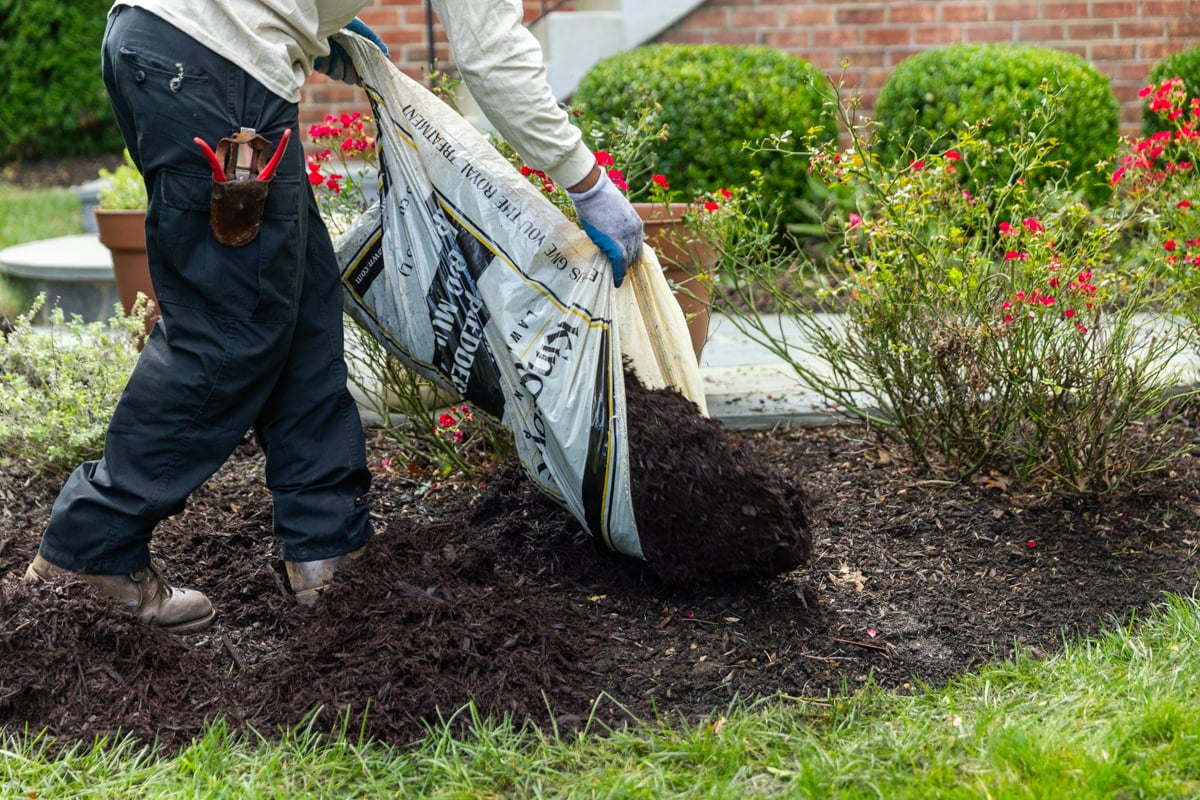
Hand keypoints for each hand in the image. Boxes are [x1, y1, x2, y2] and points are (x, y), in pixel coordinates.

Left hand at [314, 18, 388, 84]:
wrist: (322, 17)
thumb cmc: (342, 21)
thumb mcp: (361, 30)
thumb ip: (374, 43)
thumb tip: (387, 55)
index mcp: (352, 54)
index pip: (359, 73)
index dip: (363, 77)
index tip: (365, 78)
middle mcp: (341, 59)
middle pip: (349, 78)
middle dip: (352, 75)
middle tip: (351, 64)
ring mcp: (329, 61)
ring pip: (338, 76)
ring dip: (339, 67)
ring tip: (336, 52)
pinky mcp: (317, 61)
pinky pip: (325, 70)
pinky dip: (327, 62)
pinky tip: (326, 50)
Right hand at [568, 169, 643, 286]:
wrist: (592, 190)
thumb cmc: (598, 197)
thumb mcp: (615, 213)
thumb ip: (617, 227)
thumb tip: (610, 238)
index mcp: (636, 224)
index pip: (637, 246)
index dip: (631, 256)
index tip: (626, 264)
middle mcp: (635, 231)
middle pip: (635, 254)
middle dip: (628, 264)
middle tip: (620, 273)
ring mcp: (626, 237)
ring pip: (628, 260)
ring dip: (623, 270)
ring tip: (618, 279)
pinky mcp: (615, 242)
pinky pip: (620, 263)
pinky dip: (619, 274)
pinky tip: (616, 281)